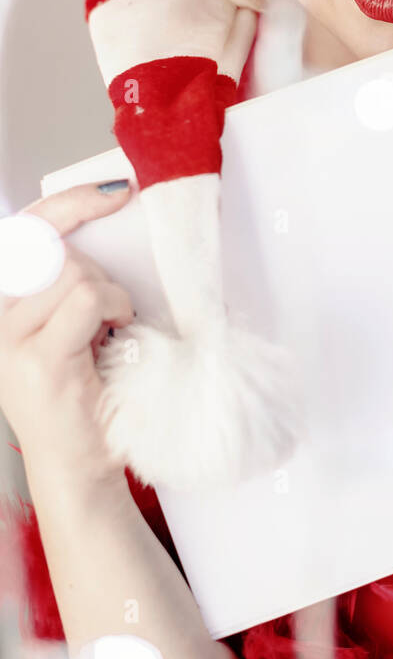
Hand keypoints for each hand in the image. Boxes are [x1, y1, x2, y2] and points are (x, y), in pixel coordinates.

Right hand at [0, 181, 135, 486]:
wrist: (79, 467)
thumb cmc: (85, 395)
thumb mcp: (73, 326)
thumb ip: (72, 283)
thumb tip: (108, 228)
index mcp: (5, 302)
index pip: (24, 228)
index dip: (70, 201)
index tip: (115, 191)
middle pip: (56, 249)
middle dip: (100, 273)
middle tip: (111, 314)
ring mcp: (11, 339)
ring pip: (74, 273)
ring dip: (110, 296)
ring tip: (110, 332)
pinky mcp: (38, 359)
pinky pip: (83, 299)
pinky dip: (111, 309)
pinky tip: (114, 337)